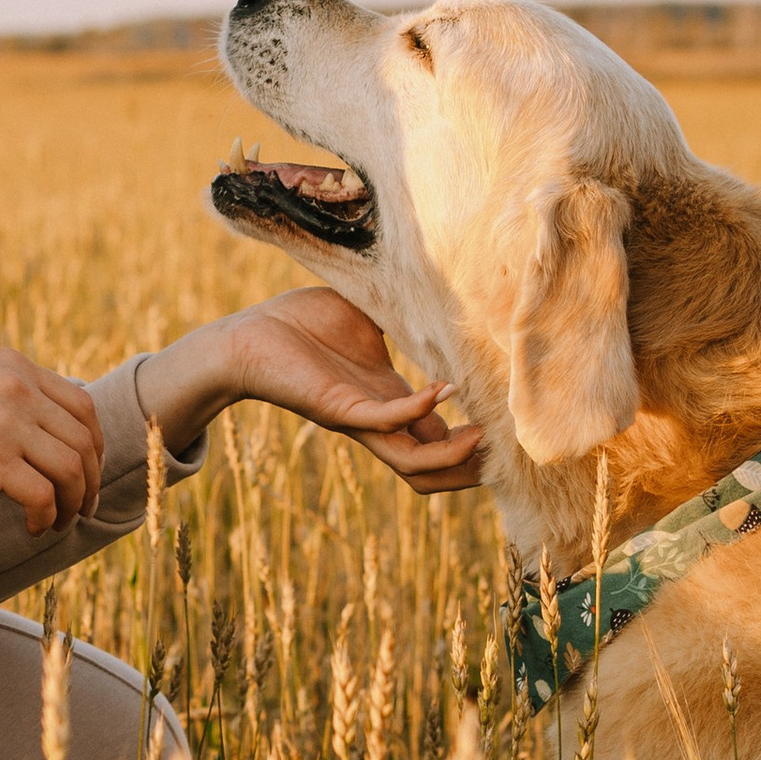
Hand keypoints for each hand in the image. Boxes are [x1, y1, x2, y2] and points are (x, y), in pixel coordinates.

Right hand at [0, 351, 105, 536]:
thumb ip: (4, 389)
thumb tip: (36, 419)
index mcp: (15, 367)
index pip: (82, 406)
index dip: (94, 445)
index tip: (86, 473)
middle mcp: (18, 389)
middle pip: (83, 441)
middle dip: (90, 481)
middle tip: (81, 508)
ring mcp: (7, 424)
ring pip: (72, 471)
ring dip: (72, 504)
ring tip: (59, 523)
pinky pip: (43, 496)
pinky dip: (47, 517)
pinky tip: (33, 528)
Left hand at [141, 289, 484, 491]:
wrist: (248, 336)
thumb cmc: (302, 323)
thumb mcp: (368, 316)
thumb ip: (406, 312)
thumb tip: (445, 290)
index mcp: (388, 399)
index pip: (440, 435)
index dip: (474, 436)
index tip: (511, 420)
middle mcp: (378, 419)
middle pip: (434, 469)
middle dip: (472, 466)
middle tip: (509, 447)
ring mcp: (360, 419)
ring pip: (415, 465)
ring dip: (453, 456)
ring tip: (484, 434)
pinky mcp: (338, 410)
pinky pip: (387, 422)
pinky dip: (419, 411)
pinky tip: (444, 388)